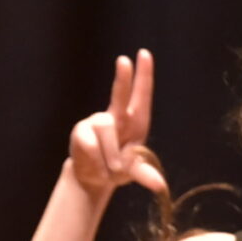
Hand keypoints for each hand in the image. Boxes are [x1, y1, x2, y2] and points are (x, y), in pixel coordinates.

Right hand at [68, 49, 167, 193]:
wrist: (92, 179)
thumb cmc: (118, 168)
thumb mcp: (135, 171)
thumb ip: (146, 175)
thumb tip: (159, 186)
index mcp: (135, 121)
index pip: (141, 95)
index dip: (144, 75)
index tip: (144, 54)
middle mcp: (116, 116)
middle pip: (120, 94)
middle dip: (123, 79)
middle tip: (123, 60)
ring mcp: (97, 121)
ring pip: (107, 132)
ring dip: (111, 157)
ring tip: (111, 169)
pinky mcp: (82, 131)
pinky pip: (92, 145)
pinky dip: (98, 162)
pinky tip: (97, 168)